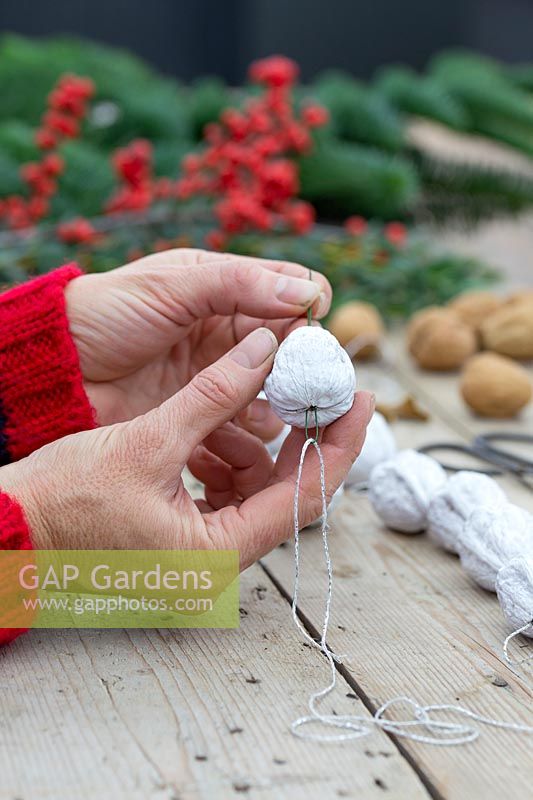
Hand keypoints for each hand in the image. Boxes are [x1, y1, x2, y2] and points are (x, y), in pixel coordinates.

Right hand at [0, 329, 372, 568]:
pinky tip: (211, 432)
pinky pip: (226, 496)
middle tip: (323, 389)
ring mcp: (201, 555)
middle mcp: (218, 564)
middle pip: (287, 494)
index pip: (305, 497)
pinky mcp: (183, 539)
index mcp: (218, 554)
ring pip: (256, 492)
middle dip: (306, 439)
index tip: (362, 400)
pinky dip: (227, 459)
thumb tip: (264, 349)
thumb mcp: (149, 439)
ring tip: (250, 405)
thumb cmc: (65, 499)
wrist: (11, 531)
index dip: (340, 444)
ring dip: (260, 447)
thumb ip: (214, 394)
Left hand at [65, 249, 331, 440]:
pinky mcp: (206, 409)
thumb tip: (311, 292)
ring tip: (289, 406)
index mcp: (224, 285)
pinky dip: (260, 423)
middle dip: (308, 358)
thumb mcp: (171, 289)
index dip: (310, 305)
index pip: (289, 287)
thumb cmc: (106, 315)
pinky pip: (250, 417)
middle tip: (317, 379)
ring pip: (277, 382)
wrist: (59, 372)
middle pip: (292, 340)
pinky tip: (257, 428)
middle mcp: (229, 328)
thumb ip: (237, 286)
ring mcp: (219, 370)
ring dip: (288, 394)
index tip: (316, 329)